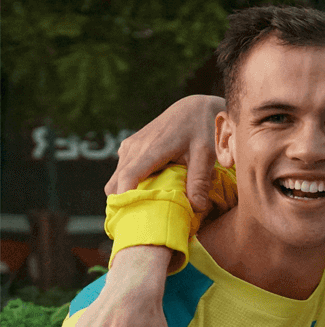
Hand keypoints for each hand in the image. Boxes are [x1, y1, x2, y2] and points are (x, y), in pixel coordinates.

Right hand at [107, 95, 223, 213]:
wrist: (194, 107)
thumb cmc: (203, 129)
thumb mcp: (207, 154)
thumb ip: (200, 180)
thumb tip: (196, 208)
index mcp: (152, 148)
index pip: (128, 176)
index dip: (125, 197)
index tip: (130, 216)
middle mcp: (134, 147)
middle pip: (115, 184)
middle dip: (126, 202)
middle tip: (146, 219)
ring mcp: (129, 147)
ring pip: (116, 179)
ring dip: (129, 193)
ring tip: (151, 205)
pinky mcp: (130, 148)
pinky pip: (122, 172)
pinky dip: (131, 184)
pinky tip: (151, 190)